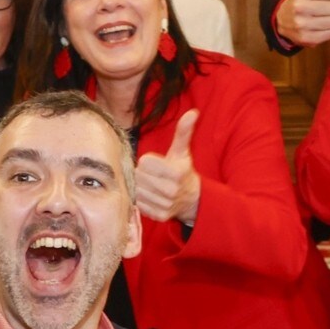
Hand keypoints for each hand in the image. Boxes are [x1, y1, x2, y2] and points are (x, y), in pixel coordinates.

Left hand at [134, 109, 202, 224]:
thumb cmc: (182, 171)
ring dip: (140, 186)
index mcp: (176, 172)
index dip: (147, 161)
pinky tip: (150, 195)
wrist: (192, 200)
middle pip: (138, 176)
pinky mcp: (159, 216)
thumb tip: (192, 112)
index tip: (155, 164)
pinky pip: (138, 204)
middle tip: (152, 175)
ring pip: (136, 190)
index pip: (144, 162)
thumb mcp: (182, 152)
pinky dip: (141, 199)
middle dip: (142, 173)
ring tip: (151, 185)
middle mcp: (171, 191)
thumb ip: (183, 132)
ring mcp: (165, 205)